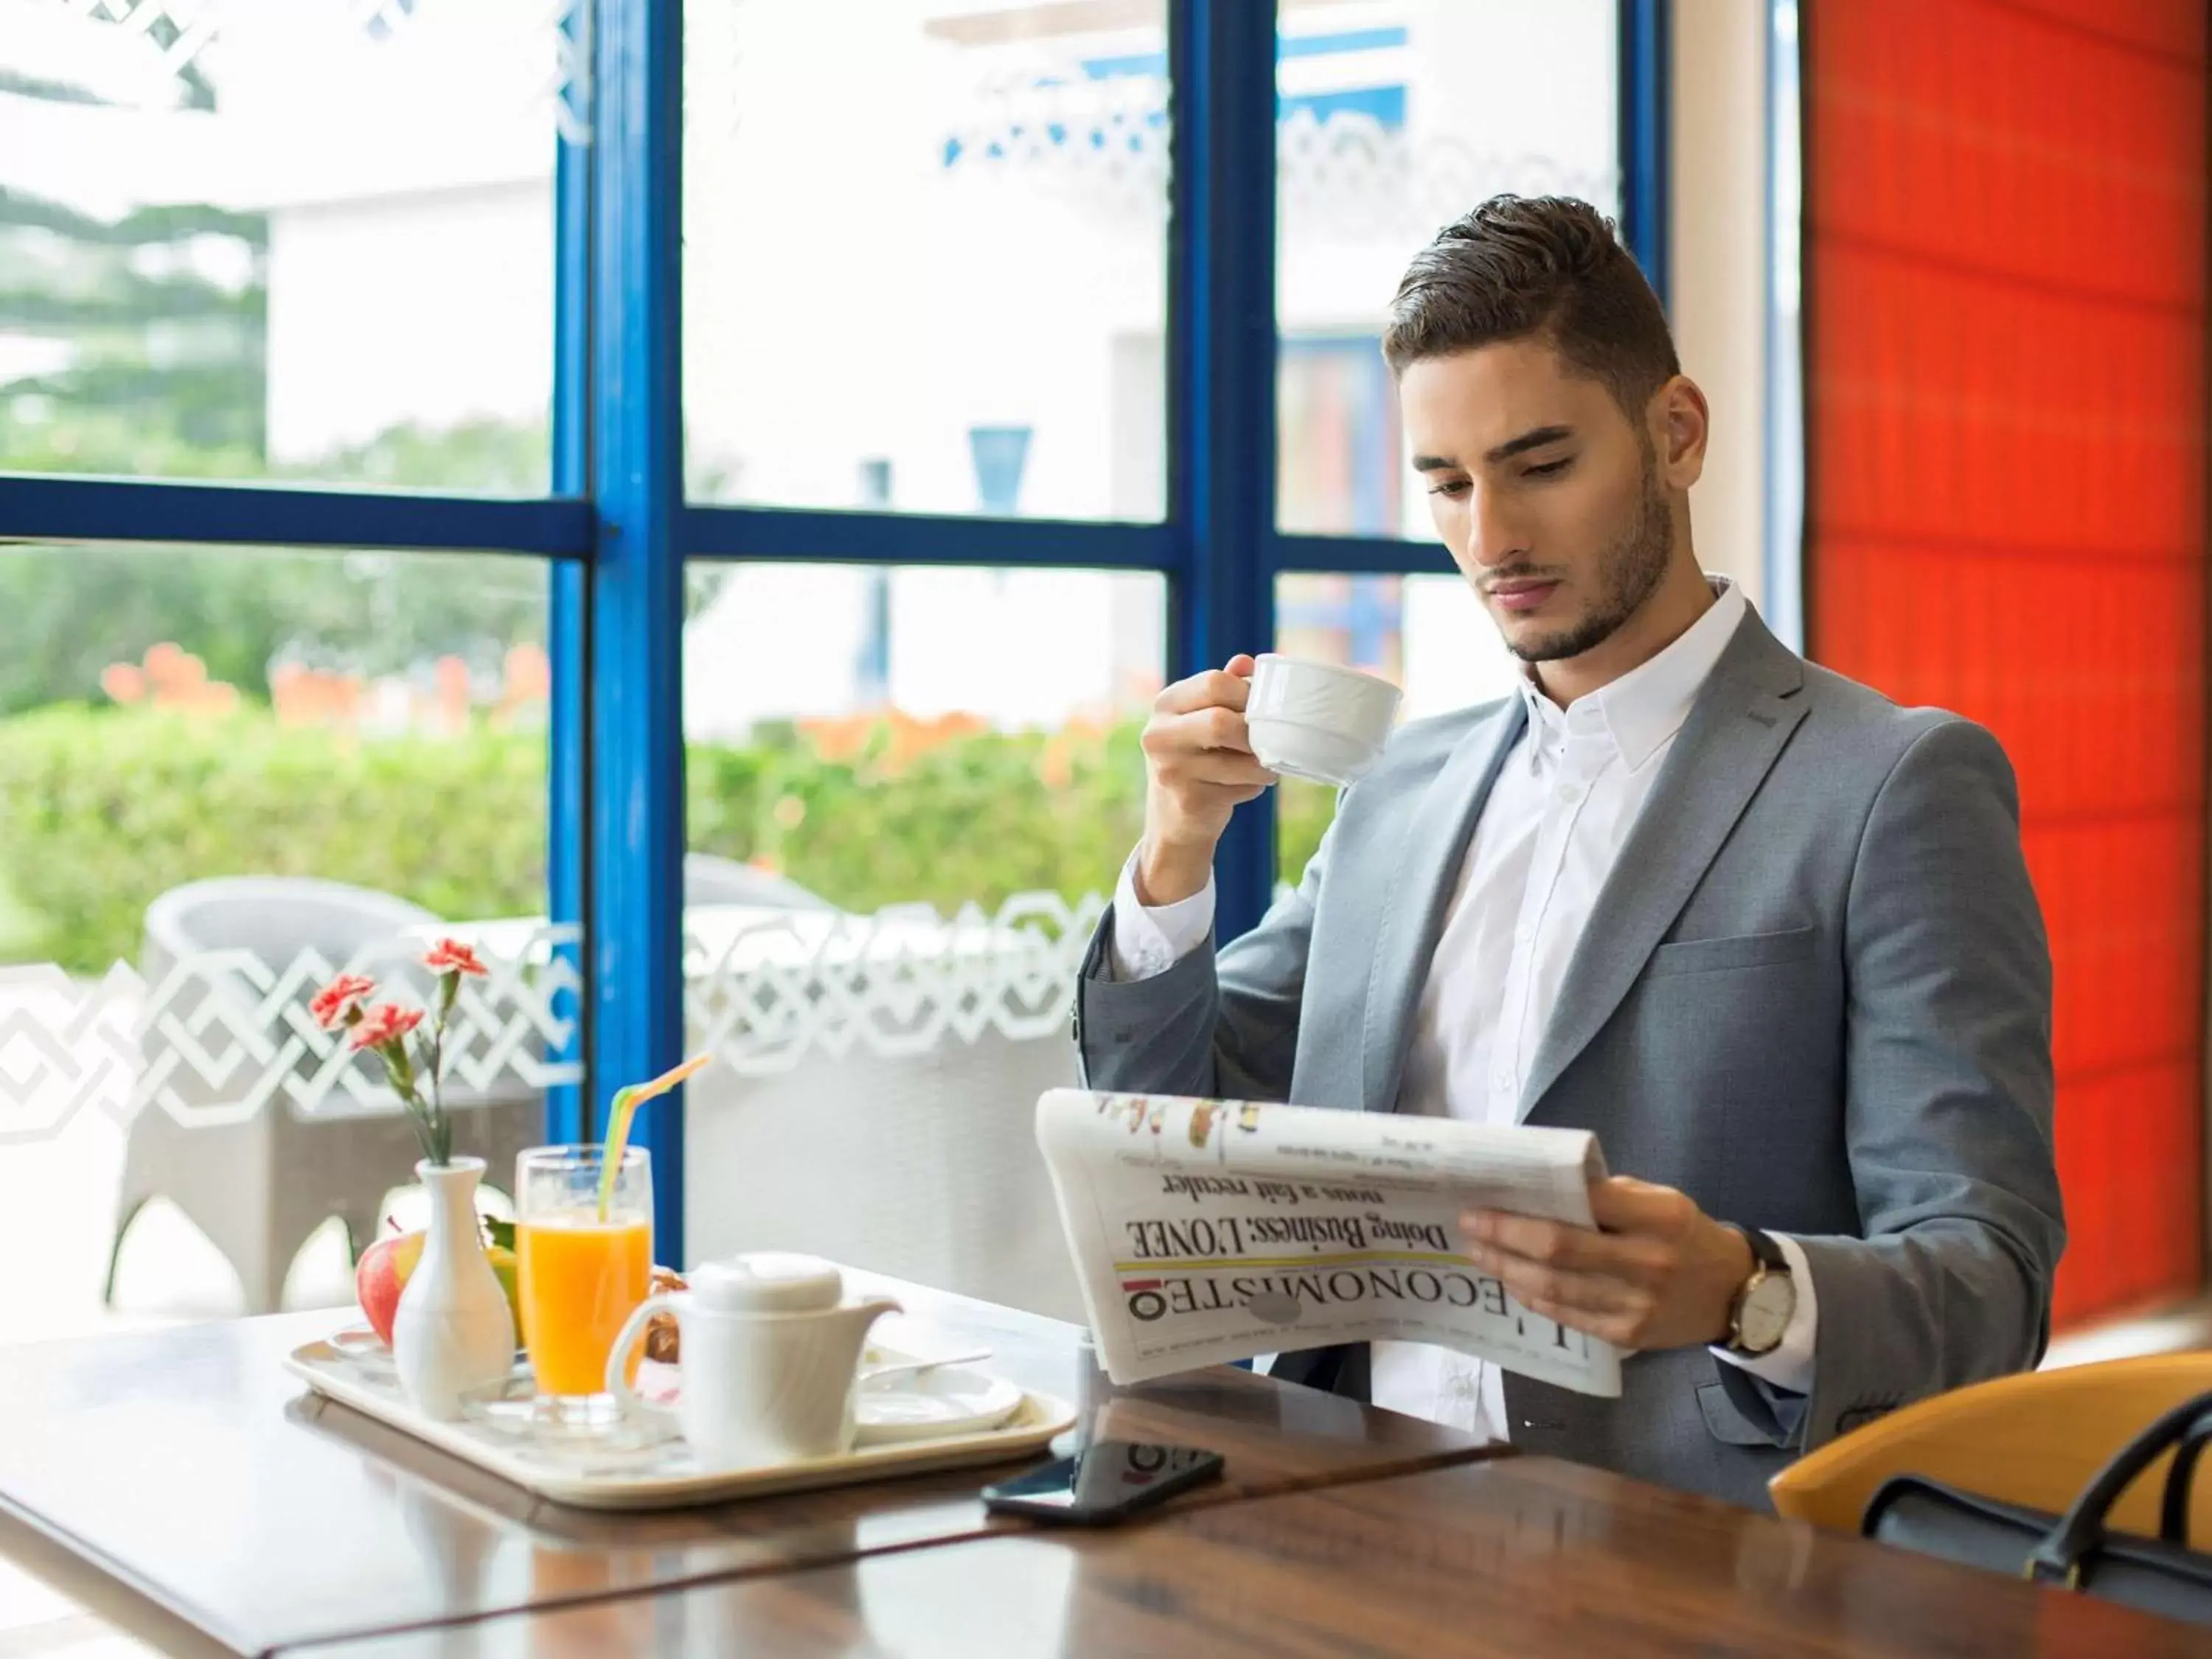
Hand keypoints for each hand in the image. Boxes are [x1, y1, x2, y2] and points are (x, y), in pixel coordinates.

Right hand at [1135, 655, 1275, 904]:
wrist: (1173, 819)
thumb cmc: (1197, 758)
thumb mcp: (1203, 718)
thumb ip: (1224, 689)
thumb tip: (1246, 662)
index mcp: (1165, 704)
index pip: (1214, 683)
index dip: (1248, 694)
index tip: (1261, 708)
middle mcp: (1159, 734)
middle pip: (1222, 722)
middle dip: (1255, 732)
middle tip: (1267, 739)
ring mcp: (1170, 770)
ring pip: (1240, 759)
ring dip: (1263, 764)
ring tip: (1265, 765)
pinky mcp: (1188, 801)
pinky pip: (1241, 786)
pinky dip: (1254, 785)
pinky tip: (1247, 785)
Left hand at [1461, 1178, 1753, 1352]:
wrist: (1734, 1294)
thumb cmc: (1686, 1236)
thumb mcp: (1662, 1200)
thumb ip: (1611, 1195)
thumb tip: (1548, 1189)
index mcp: (1657, 1218)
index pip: (1585, 1202)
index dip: (1532, 1201)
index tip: (1491, 1195)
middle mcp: (1646, 1262)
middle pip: (1559, 1249)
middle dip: (1506, 1236)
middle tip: (1470, 1224)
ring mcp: (1635, 1304)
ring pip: (1555, 1287)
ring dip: (1508, 1269)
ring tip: (1479, 1252)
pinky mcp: (1625, 1335)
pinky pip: (1567, 1315)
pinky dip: (1533, 1297)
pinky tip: (1511, 1281)